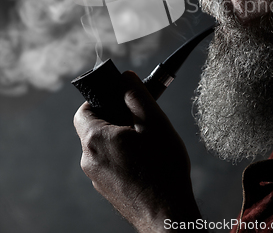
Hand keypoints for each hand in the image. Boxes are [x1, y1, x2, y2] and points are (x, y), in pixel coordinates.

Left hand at [73, 71, 201, 231]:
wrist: (167, 215)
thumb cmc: (162, 168)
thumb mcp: (153, 121)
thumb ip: (136, 94)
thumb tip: (125, 77)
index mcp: (95, 139)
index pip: (84, 109)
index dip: (102, 99)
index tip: (121, 99)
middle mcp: (89, 159)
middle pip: (95, 127)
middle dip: (117, 118)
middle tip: (142, 120)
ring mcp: (96, 178)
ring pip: (104, 145)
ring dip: (121, 137)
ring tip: (148, 143)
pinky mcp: (106, 189)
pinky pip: (110, 162)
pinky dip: (123, 155)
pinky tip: (146, 161)